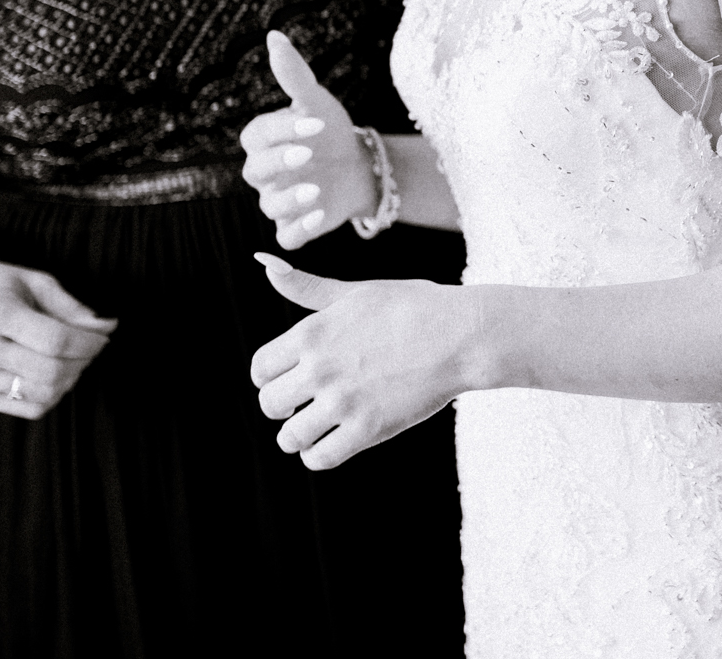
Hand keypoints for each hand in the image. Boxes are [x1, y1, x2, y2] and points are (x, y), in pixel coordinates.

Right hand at [0, 260, 116, 419]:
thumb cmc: (0, 288)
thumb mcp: (35, 281)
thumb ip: (71, 307)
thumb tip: (107, 327)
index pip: (55, 340)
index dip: (89, 342)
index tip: (104, 336)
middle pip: (51, 372)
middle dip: (84, 361)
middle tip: (92, 346)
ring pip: (44, 395)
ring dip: (71, 379)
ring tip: (73, 358)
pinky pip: (32, 408)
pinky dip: (55, 394)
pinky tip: (54, 373)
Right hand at [240, 30, 373, 250]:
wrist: (359, 166)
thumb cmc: (328, 130)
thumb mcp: (315, 100)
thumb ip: (293, 73)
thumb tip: (274, 35)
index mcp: (264, 140)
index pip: (259, 135)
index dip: (283, 129)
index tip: (315, 121)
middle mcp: (265, 173)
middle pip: (256, 171)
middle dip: (280, 162)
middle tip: (308, 152)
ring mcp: (278, 201)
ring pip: (270, 205)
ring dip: (290, 199)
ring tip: (316, 188)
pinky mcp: (295, 227)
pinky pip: (287, 235)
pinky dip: (299, 228)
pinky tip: (319, 214)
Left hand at [248, 254, 486, 469]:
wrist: (461, 335)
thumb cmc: (412, 307)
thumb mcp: (356, 291)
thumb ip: (307, 286)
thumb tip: (265, 262)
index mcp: (312, 333)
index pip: (260, 369)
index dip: (271, 377)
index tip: (290, 379)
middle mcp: (320, 368)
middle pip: (269, 404)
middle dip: (282, 406)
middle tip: (304, 404)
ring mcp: (343, 401)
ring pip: (289, 437)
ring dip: (298, 436)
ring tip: (316, 428)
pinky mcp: (367, 429)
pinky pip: (319, 458)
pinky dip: (318, 455)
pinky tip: (332, 442)